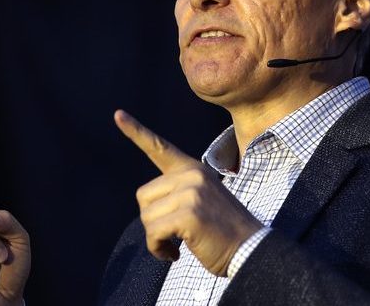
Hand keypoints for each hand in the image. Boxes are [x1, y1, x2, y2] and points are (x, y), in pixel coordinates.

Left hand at [114, 110, 261, 275]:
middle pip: (143, 196)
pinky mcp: (190, 213)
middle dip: (153, 220)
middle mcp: (191, 175)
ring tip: (178, 244)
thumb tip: (147, 207)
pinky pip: (154, 233)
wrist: (252, 250)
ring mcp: (191, 192)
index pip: (159, 147)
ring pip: (147, 216)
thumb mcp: (201, 202)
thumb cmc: (223, 233)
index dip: (136, 131)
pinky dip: (159, 249)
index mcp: (193, 169)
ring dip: (157, 238)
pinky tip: (175, 254)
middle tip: (174, 234)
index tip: (118, 115)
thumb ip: (177, 193)